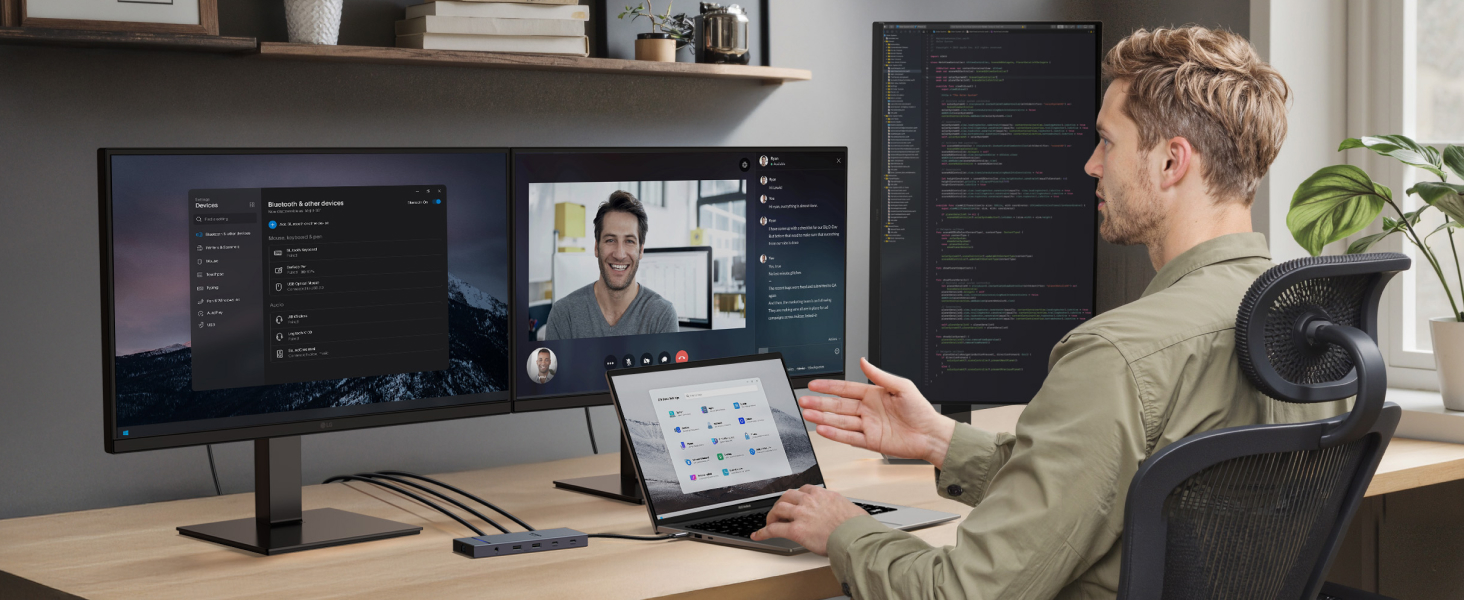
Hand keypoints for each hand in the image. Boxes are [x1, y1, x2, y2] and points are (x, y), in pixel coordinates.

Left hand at [750, 485, 867, 555]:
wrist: (854, 536)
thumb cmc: (856, 526)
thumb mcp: (849, 508)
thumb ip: (839, 508)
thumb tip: (844, 514)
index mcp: (822, 494)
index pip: (803, 490)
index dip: (796, 497)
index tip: (794, 501)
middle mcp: (809, 501)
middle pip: (787, 496)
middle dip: (781, 504)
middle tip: (779, 512)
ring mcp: (801, 514)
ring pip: (778, 508)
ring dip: (772, 515)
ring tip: (770, 522)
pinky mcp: (795, 529)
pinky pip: (774, 529)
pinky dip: (763, 532)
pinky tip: (758, 535)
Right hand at [800, 358, 956, 468]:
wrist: (931, 434)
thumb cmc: (921, 410)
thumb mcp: (901, 386)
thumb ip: (880, 375)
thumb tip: (864, 361)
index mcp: (873, 395)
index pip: (845, 389)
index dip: (829, 386)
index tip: (814, 384)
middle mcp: (868, 410)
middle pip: (838, 406)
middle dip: (820, 403)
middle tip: (804, 401)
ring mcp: (868, 426)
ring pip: (840, 422)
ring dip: (823, 418)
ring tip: (808, 415)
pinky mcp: (871, 441)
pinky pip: (849, 437)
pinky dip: (836, 434)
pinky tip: (823, 430)